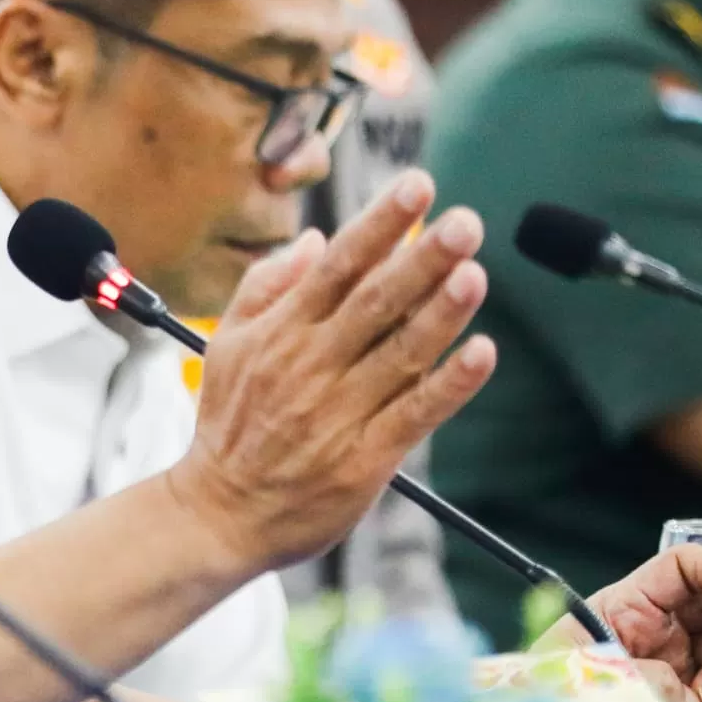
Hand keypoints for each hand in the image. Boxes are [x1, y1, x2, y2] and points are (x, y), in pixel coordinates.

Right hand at [168, 171, 495, 573]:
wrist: (220, 515)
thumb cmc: (229, 426)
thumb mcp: (227, 346)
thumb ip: (266, 288)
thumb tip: (313, 240)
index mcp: (281, 333)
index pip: (336, 266)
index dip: (379, 224)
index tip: (417, 187)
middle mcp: (311, 366)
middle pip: (374, 303)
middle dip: (421, 259)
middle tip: (465, 223)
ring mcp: (339, 413)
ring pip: (400, 354)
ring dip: (441, 313)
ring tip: (475, 274)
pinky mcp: (365, 458)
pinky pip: (414, 414)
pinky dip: (450, 384)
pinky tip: (481, 353)